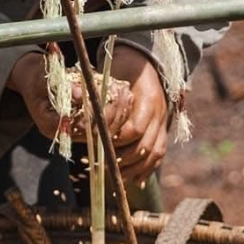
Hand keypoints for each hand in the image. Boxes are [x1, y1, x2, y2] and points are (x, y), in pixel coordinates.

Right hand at [9, 51, 132, 141]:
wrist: (35, 82)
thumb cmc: (37, 79)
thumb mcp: (43, 78)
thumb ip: (60, 85)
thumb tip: (78, 93)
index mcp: (50, 125)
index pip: (77, 125)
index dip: (92, 111)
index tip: (103, 93)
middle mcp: (66, 134)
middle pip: (94, 132)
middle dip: (110, 111)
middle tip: (118, 91)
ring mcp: (78, 133)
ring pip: (105, 131)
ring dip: (119, 111)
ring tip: (123, 91)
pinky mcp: (88, 127)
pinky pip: (109, 125)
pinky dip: (120, 111)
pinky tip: (125, 95)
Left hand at [106, 46, 169, 181]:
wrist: (145, 61)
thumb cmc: (124, 68)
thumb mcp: (112, 76)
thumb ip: (102, 95)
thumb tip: (80, 108)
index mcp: (148, 99)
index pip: (134, 129)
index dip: (117, 141)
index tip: (101, 147)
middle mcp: (159, 112)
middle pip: (145, 146)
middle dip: (124, 160)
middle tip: (106, 167)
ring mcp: (163, 122)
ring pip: (155, 153)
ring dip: (136, 169)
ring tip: (119, 179)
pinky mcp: (163, 129)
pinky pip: (159, 153)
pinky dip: (148, 168)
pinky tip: (137, 181)